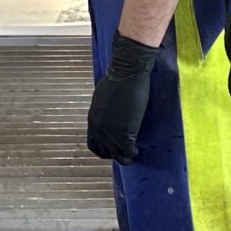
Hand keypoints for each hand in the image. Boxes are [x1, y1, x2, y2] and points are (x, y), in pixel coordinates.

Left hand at [87, 33, 156, 163]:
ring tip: (132, 154)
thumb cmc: (117, 78)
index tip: (113, 147)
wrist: (127, 73)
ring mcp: (110, 132)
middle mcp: (98, 129)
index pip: (93, 143)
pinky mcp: (124, 133)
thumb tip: (111, 114)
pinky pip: (128, 151)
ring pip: (117, 155)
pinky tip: (138, 149)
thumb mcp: (103, 97)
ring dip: (125, 157)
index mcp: (92, 119)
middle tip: (124, 152)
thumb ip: (104, 110)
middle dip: (114, 154)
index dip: (104, 148)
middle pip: (103, 152)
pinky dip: (133, 152)